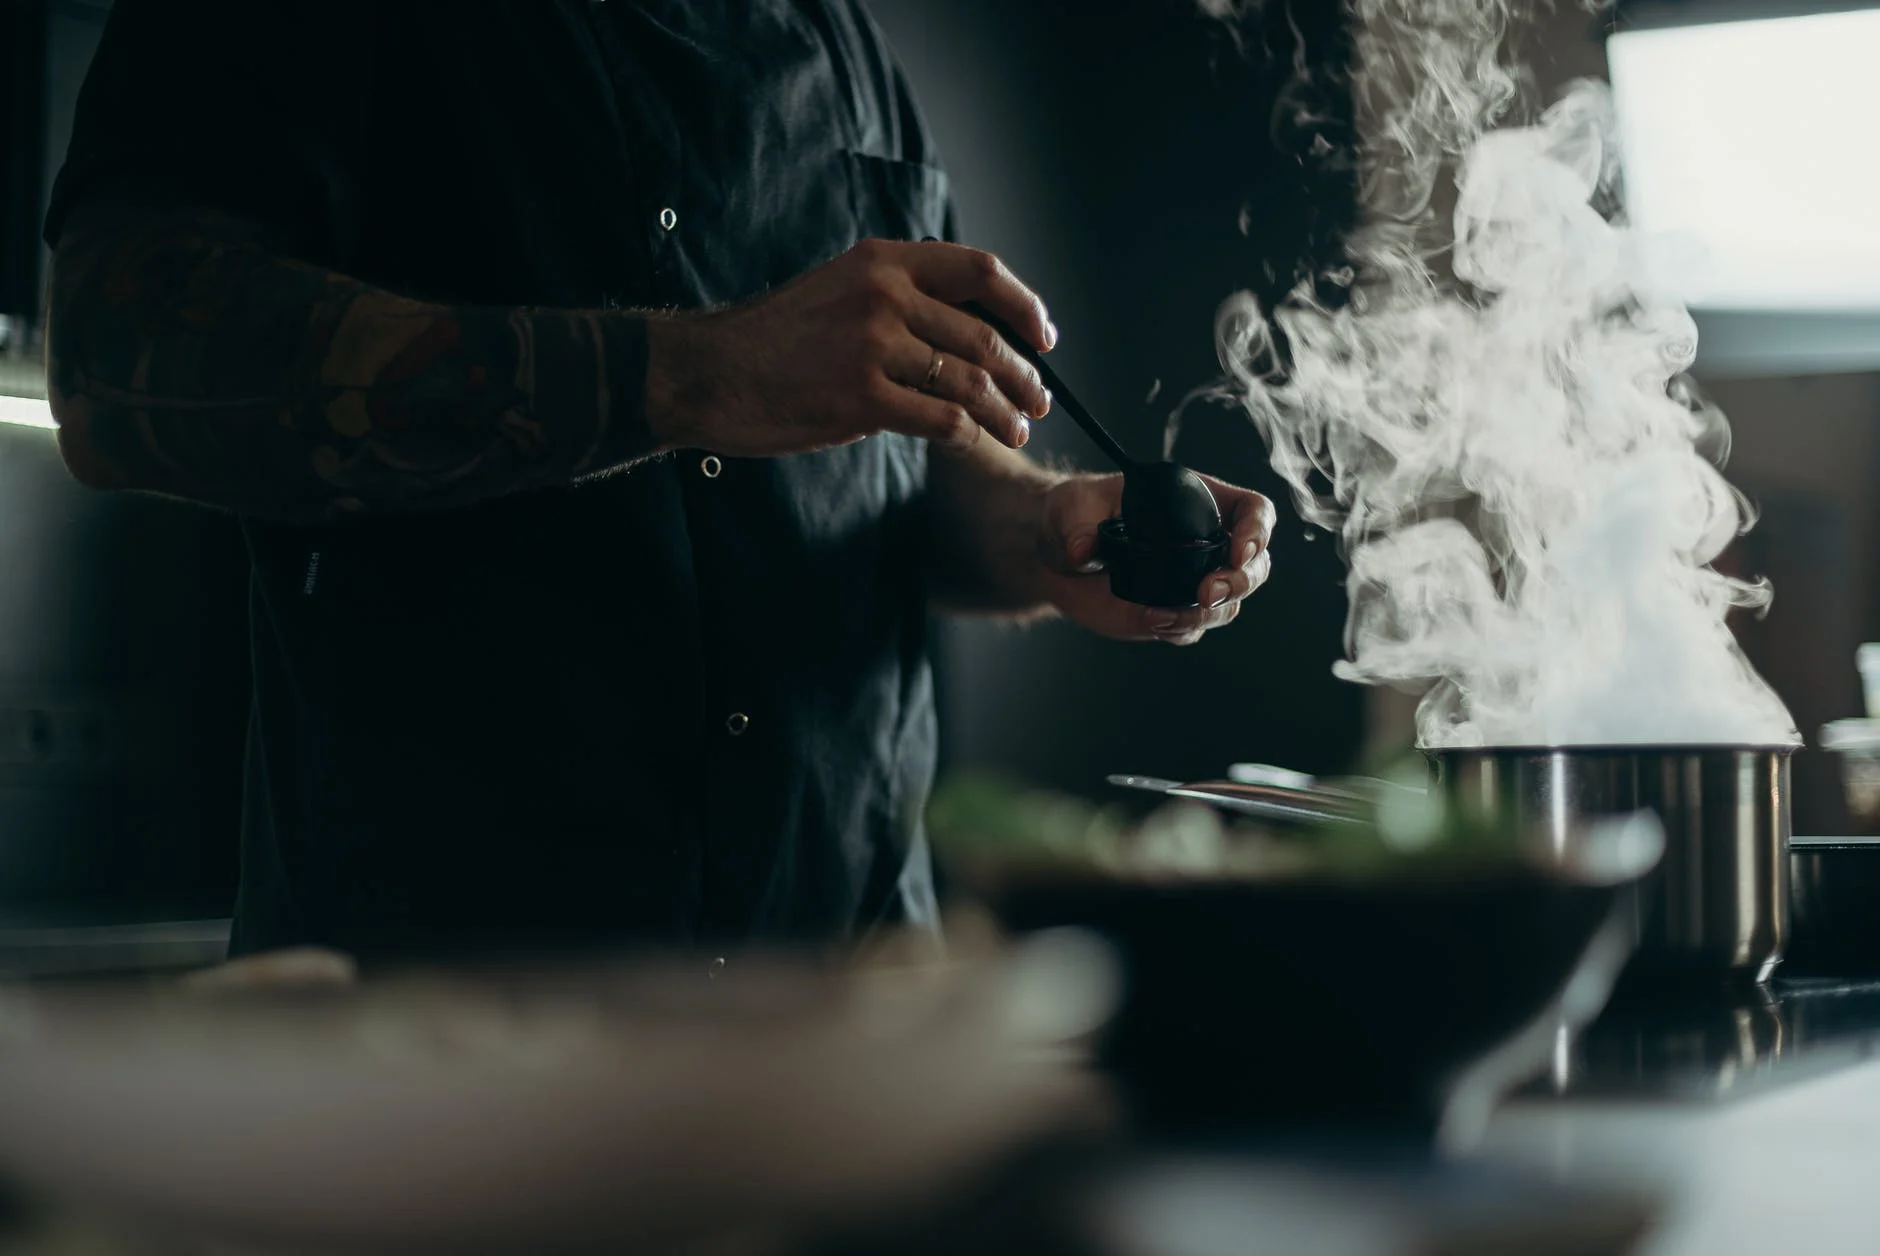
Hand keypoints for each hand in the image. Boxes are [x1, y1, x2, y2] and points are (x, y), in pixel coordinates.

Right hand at [643, 239, 1055, 457]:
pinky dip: (967, 434)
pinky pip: (942, 419)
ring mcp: (873, 345)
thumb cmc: (776, 340)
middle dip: (1024, 375)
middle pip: (983, 336)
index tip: (1044, 337)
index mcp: (883, 261)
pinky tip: (972, 442)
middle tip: (1039, 400)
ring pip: (971, 381)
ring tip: (1017, 430)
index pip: (979, 271)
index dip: (1023, 305)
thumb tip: (967, 330)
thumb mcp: (840, 290)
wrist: (710, 371)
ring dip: (1005, 412)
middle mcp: (884, 295)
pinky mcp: (861, 398)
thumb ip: (899, 300)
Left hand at [1037, 472, 1275, 643]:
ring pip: (1228, 605)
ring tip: (1165, 615)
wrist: (1053, 558)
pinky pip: (1190, 629)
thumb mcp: (1072, 506)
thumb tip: (1081, 550)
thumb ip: (1078, 523)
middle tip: (1207, 593)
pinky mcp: (1170, 613)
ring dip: (1209, 614)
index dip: (1258, 531)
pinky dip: (1179, 629)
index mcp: (1199, 501)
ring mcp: (1191, 582)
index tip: (1239, 551)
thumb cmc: (1073, 513)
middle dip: (1241, 582)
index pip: (1253, 511)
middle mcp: (1204, 544)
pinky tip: (1153, 621)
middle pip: (1255, 565)